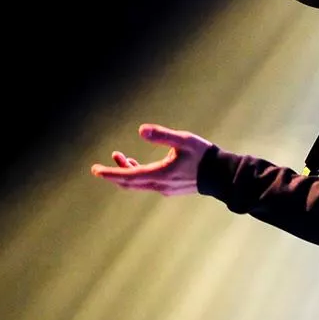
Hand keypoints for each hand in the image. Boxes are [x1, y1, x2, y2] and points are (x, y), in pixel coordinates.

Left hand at [90, 124, 213, 195]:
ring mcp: (165, 189)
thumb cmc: (204, 156)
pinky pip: (148, 184)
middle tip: (100, 167)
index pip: (129, 176)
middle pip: (130, 183)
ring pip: (139, 184)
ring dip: (127, 173)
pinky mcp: (170, 188)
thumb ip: (162, 135)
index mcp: (160, 174)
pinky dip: (138, 175)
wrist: (222, 176)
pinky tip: (138, 165)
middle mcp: (160, 185)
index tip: (96, 170)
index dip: (110, 173)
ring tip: (121, 157)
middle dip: (115, 173)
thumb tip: (141, 130)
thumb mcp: (183, 140)